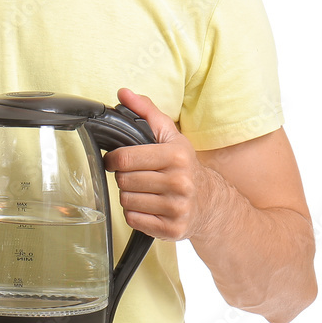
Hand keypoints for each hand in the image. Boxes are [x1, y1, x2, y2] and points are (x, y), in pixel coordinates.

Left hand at [103, 88, 222, 241]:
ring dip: (129, 195)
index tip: (115, 160)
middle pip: (123, 181)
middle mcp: (180, 183)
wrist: (208, 201)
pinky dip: (135, 213)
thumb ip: (145, 111)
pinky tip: (149, 205)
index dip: (113, 159)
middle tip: (136, 175)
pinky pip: (133, 219)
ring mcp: (177, 208)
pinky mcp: (172, 229)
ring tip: (144, 190)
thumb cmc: (183, 165)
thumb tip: (123, 93)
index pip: (125, 158)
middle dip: (124, 177)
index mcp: (176, 156)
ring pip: (126, 201)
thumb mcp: (169, 134)